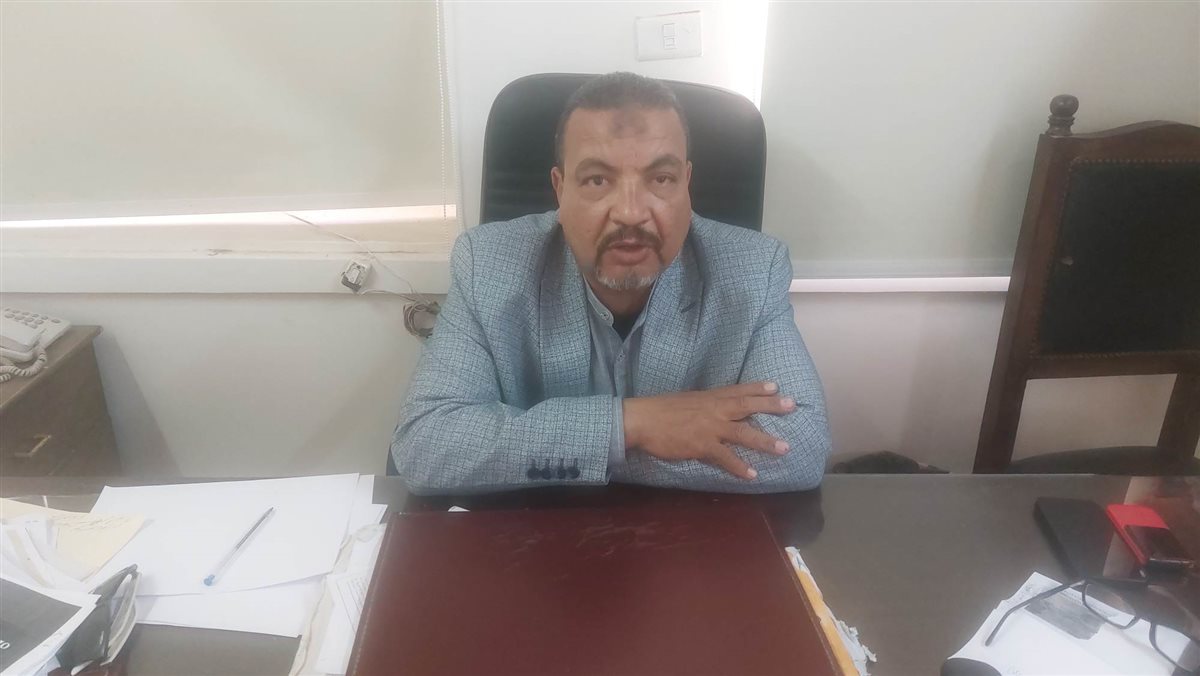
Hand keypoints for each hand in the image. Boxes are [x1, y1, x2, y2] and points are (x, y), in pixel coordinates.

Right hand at [623, 382, 796, 479]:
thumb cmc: (659, 410)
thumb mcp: (685, 400)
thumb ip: (702, 405)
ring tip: (784, 448)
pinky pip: (726, 458)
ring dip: (765, 441)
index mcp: (709, 397)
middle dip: (771, 406)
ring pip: (743, 433)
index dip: (757, 388)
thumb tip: (711, 409)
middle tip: (792, 405)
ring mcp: (710, 428)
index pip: (737, 390)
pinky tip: (752, 475)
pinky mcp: (702, 445)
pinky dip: (739, 467)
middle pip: (747, 406)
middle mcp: (714, 410)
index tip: (775, 386)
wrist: (642, 419)